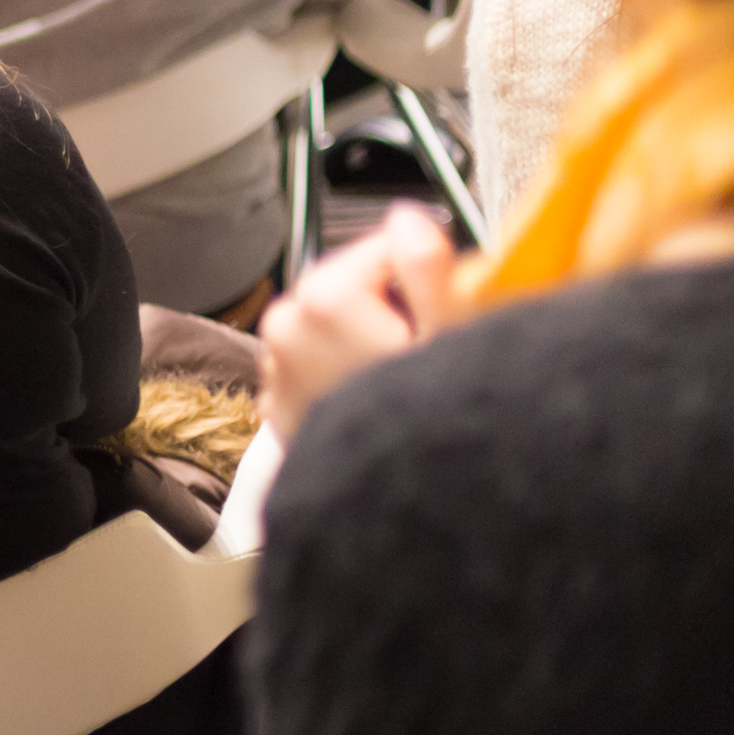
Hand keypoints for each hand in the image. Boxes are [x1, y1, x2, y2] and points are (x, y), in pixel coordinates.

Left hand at [261, 204, 466, 441]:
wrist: (400, 516)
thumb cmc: (432, 430)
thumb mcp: (455, 338)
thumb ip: (428, 268)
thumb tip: (408, 217)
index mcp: (324, 299)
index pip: (379, 247)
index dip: (423, 272)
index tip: (446, 299)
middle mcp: (286, 329)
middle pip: (353, 286)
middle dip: (393, 307)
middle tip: (430, 346)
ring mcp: (278, 371)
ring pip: (334, 327)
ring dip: (367, 341)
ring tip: (407, 379)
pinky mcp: (282, 405)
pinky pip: (320, 367)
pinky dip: (347, 373)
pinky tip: (380, 400)